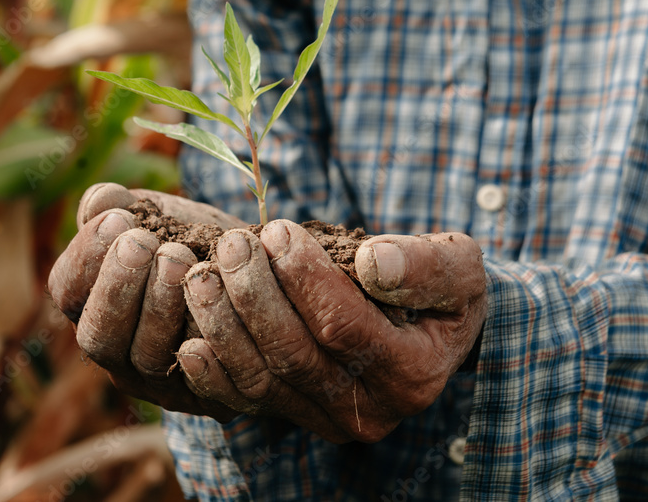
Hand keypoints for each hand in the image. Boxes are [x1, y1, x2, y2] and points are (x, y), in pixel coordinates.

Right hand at [47, 183, 244, 419]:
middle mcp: (119, 353)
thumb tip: (102, 200)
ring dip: (160, 308)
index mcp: (93, 305)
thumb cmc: (194, 242)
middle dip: (118, 286)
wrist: (257, 279)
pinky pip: (202, 380)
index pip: (69, 290)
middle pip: (99, 336)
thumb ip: (124, 207)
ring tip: (181, 260)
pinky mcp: (207, 398)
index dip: (87, 256)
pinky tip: (217, 302)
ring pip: (147, 358)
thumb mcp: (156, 217)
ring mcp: (160, 381)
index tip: (118, 220)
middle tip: (145, 243)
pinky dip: (207, 345)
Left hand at [177, 221, 486, 442]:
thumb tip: (374, 262)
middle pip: (294, 354)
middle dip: (254, 295)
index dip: (304, 277)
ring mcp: (328, 419)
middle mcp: (371, 411)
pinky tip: (188, 341)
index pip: (343, 326)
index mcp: (413, 373)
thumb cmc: (441, 287)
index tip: (279, 230)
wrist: (430, 326)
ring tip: (203, 275)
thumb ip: (427, 265)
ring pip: (262, 379)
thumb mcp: (458, 265)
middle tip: (232, 244)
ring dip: (224, 326)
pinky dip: (212, 376)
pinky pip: (246, 402)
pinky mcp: (297, 415)